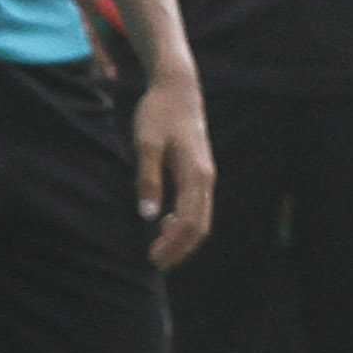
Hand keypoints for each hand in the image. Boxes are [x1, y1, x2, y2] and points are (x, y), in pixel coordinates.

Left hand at [132, 63, 215, 268]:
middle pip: (200, 226)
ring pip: (202, 218)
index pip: (187, 221)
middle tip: (155, 263)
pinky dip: (185, 223)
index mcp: (195, 174)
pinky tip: (165, 223)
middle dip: (179, 248)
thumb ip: (148, 180)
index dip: (171, 244)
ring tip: (160, 249)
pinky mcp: (201, 172)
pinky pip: (198, 207)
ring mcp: (206, 175)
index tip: (151, 258)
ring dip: (183, 238)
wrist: (178, 89)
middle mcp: (206, 179)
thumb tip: (147, 215)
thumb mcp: (146, 144)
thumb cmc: (159, 113)